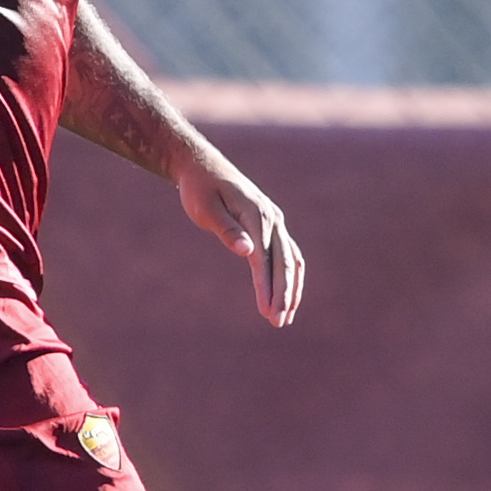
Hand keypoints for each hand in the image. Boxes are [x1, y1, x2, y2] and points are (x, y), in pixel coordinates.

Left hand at [177, 154, 303, 327]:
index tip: (268, 313)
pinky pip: (287, 253)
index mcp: (257, 216)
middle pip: (284, 263)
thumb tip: (248, 252)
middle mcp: (272, 218)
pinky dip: (290, 275)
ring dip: (291, 288)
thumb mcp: (206, 209)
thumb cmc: (199, 190)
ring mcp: (274, 221)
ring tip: (287, 316)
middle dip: (284, 294)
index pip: (265, 260)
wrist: (202, 167)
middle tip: (279, 323)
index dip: (268, 288)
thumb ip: (227, 230)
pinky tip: (287, 293)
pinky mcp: (271, 224)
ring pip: (291, 259)